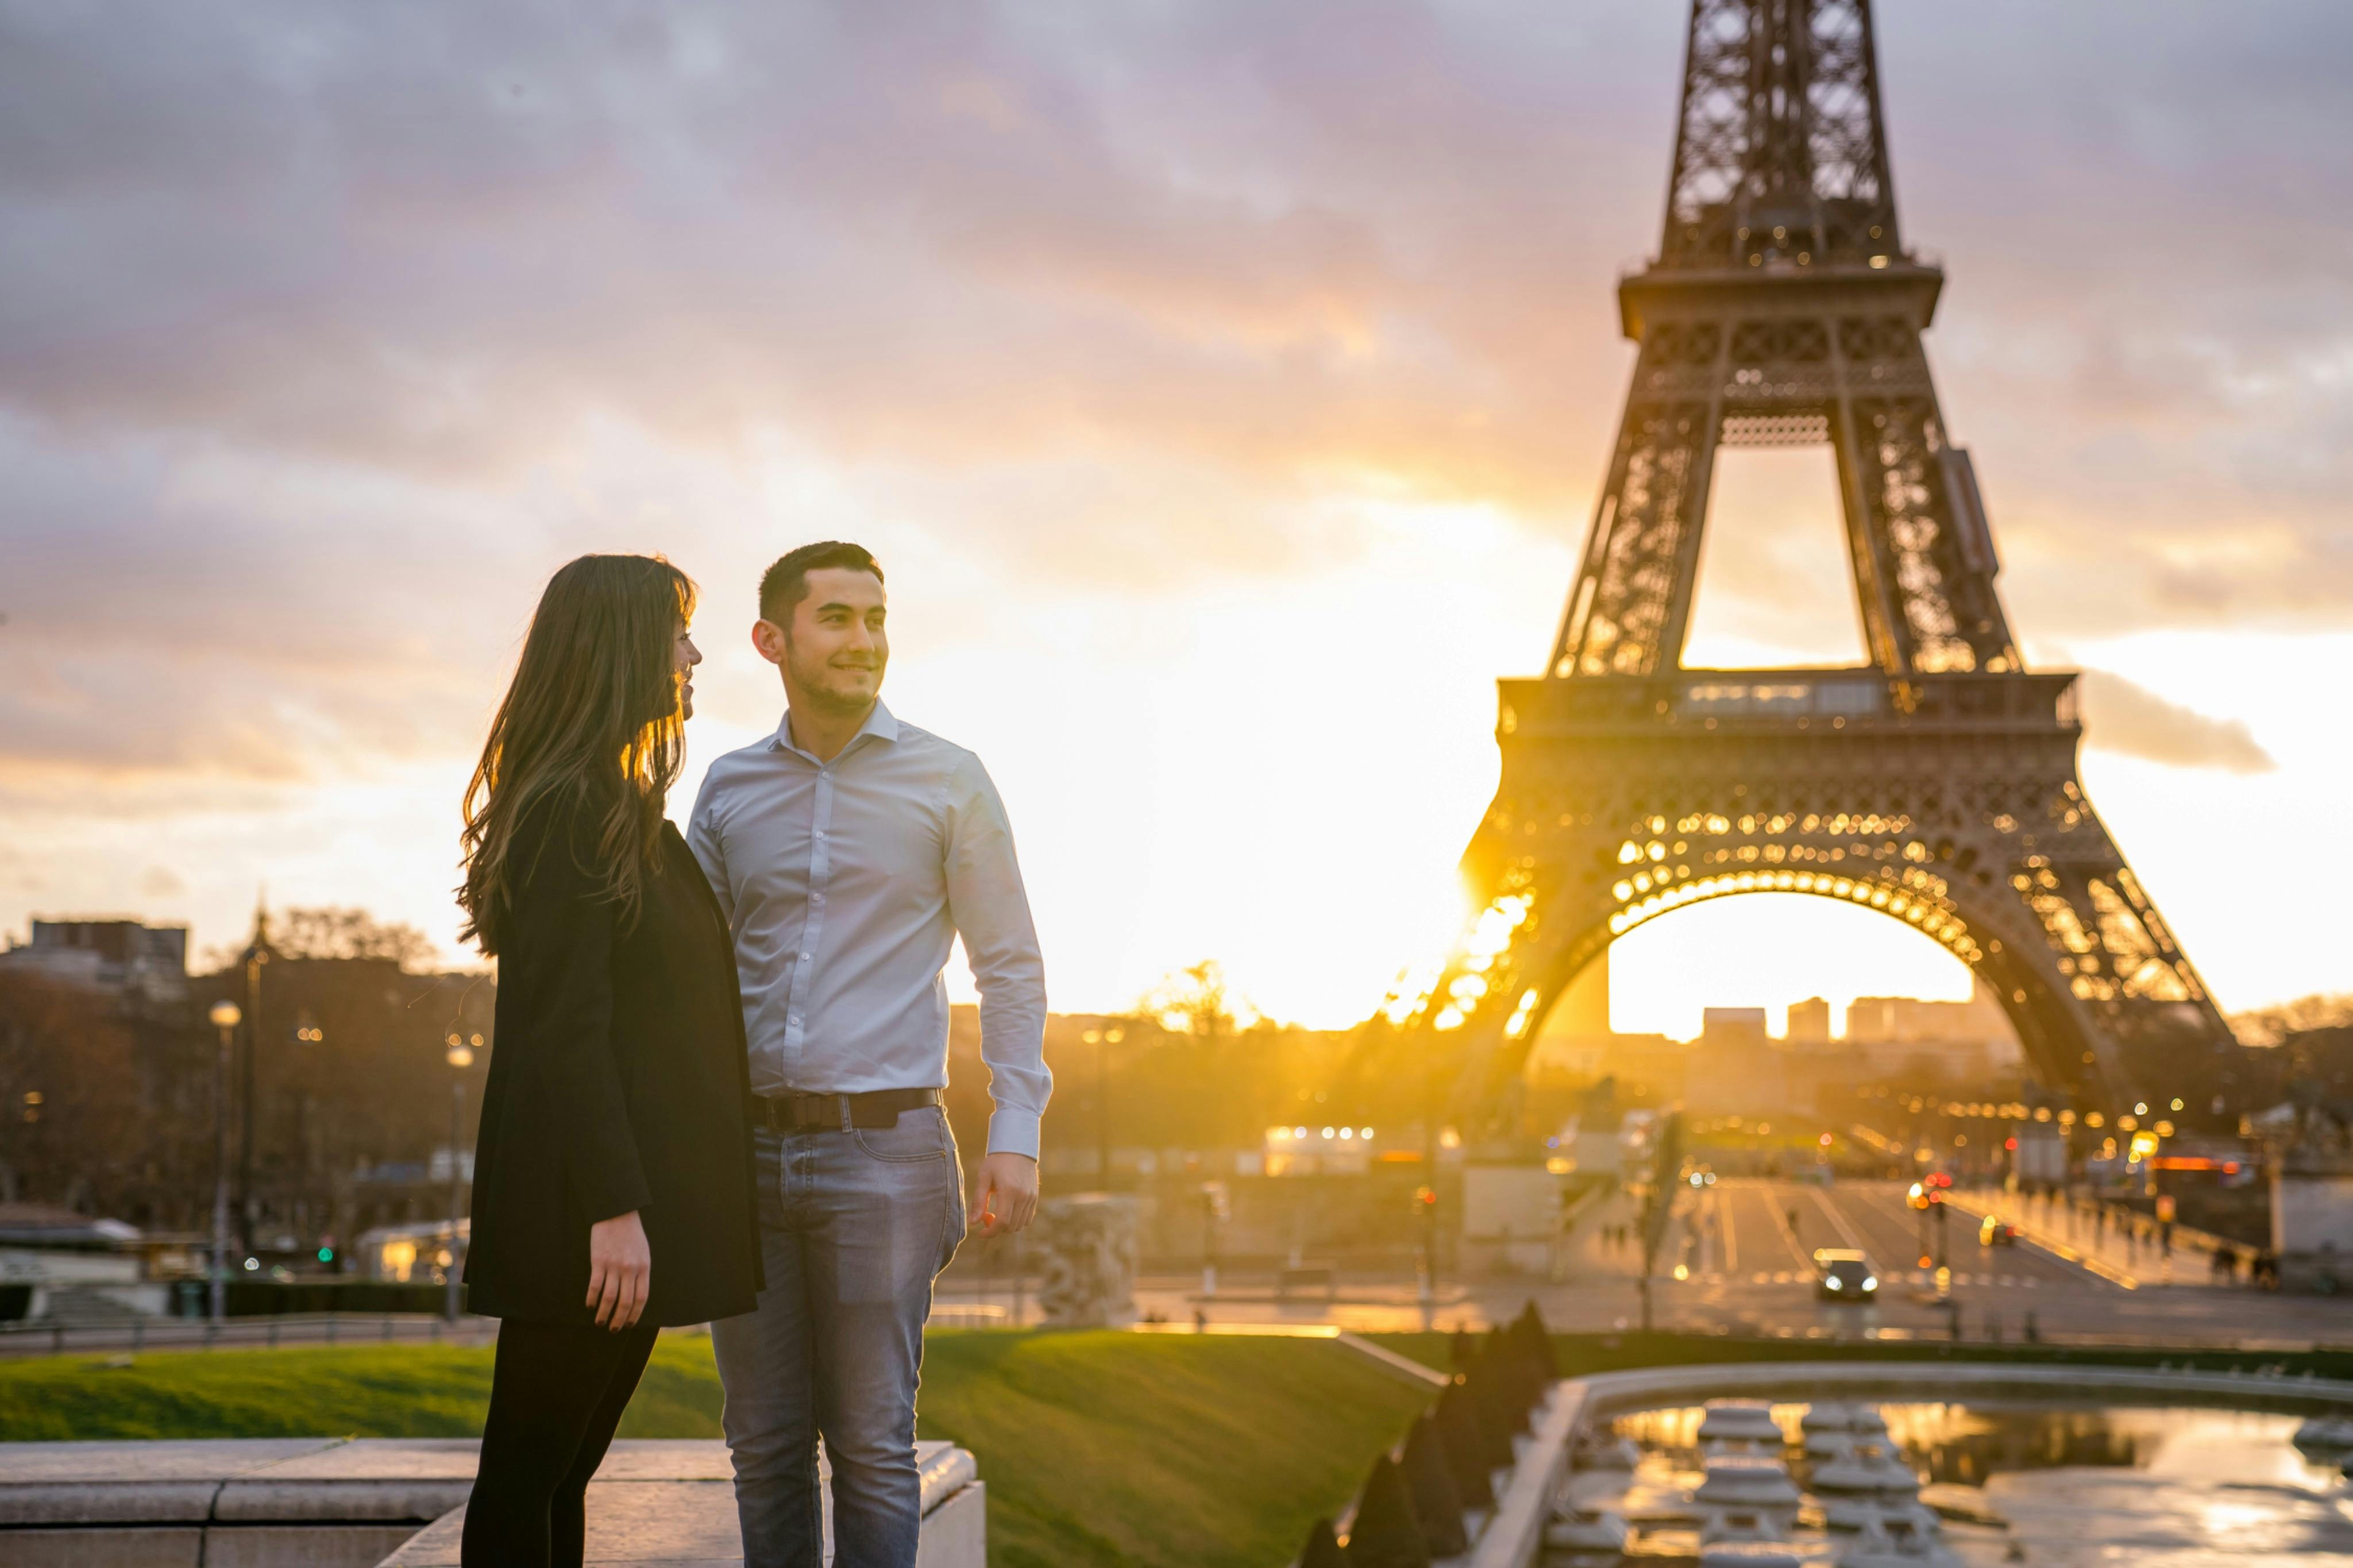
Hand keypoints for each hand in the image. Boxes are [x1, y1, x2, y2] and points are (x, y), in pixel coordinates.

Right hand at [587, 1210, 650, 1330]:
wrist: (618, 1213)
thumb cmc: (631, 1234)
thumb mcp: (644, 1253)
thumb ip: (641, 1273)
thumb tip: (637, 1295)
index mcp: (644, 1267)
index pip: (641, 1298)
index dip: (635, 1314)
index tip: (630, 1324)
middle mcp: (630, 1269)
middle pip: (626, 1302)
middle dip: (620, 1320)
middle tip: (614, 1329)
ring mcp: (614, 1266)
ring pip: (609, 1298)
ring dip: (604, 1313)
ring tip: (600, 1322)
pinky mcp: (598, 1261)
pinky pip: (595, 1286)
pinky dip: (592, 1298)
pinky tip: (590, 1305)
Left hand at [970, 1152, 1038, 1238]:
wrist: (1017, 1147)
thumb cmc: (997, 1161)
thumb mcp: (984, 1178)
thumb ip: (978, 1201)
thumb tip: (973, 1223)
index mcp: (1009, 1190)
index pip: (1002, 1221)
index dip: (990, 1232)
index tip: (980, 1233)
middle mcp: (1023, 1196)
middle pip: (1011, 1227)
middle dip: (996, 1228)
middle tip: (986, 1216)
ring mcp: (1031, 1197)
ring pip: (1019, 1225)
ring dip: (1006, 1226)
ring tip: (997, 1212)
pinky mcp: (1035, 1197)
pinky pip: (1027, 1219)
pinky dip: (1016, 1221)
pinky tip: (1007, 1211)